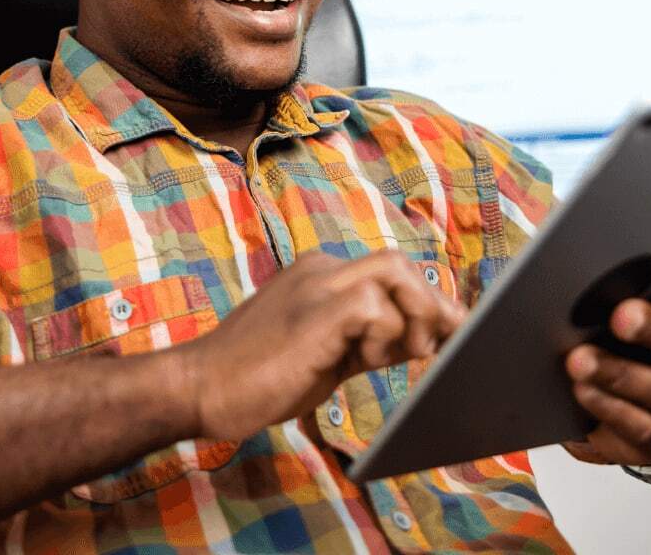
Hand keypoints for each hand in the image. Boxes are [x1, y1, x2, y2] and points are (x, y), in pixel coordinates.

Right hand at [175, 249, 464, 442]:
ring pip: (393, 273)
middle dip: (430, 303)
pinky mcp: (314, 312)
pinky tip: (370, 362)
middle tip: (440, 344)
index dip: (426, 300)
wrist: (199, 388)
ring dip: (412, 318)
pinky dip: (385, 334)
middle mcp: (320, 271)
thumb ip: (369, 341)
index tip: (451, 331)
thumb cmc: (257, 378)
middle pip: (397, 263)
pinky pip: (372, 305)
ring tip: (403, 357)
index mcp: (320, 277)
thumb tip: (422, 340)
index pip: (390, 274)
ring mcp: (315, 286)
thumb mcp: (327, 356)